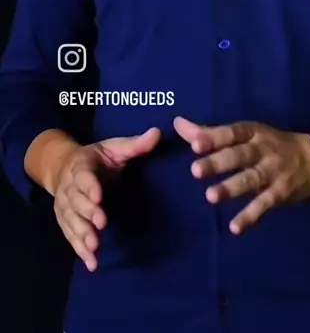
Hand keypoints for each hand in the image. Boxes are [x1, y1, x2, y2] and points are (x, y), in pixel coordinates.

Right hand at [52, 127, 160, 270]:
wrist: (64, 167)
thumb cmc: (97, 158)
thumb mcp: (114, 147)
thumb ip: (135, 144)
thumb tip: (157, 133)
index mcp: (81, 166)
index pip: (83, 176)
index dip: (89, 186)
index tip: (99, 196)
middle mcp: (69, 187)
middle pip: (76, 201)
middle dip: (88, 212)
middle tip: (101, 223)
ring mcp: (65, 207)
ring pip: (72, 221)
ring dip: (82, 235)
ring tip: (94, 247)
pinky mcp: (66, 221)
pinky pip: (71, 237)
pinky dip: (80, 250)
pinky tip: (92, 263)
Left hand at [174, 117, 309, 234]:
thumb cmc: (271, 144)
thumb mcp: (246, 134)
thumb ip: (210, 132)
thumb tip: (178, 124)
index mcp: (253, 133)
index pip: (232, 133)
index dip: (214, 137)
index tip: (194, 143)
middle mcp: (263, 150)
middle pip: (239, 155)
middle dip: (218, 162)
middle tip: (195, 170)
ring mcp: (273, 171)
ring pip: (251, 179)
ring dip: (231, 188)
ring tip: (211, 196)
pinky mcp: (281, 193)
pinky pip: (264, 205)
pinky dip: (250, 216)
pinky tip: (235, 228)